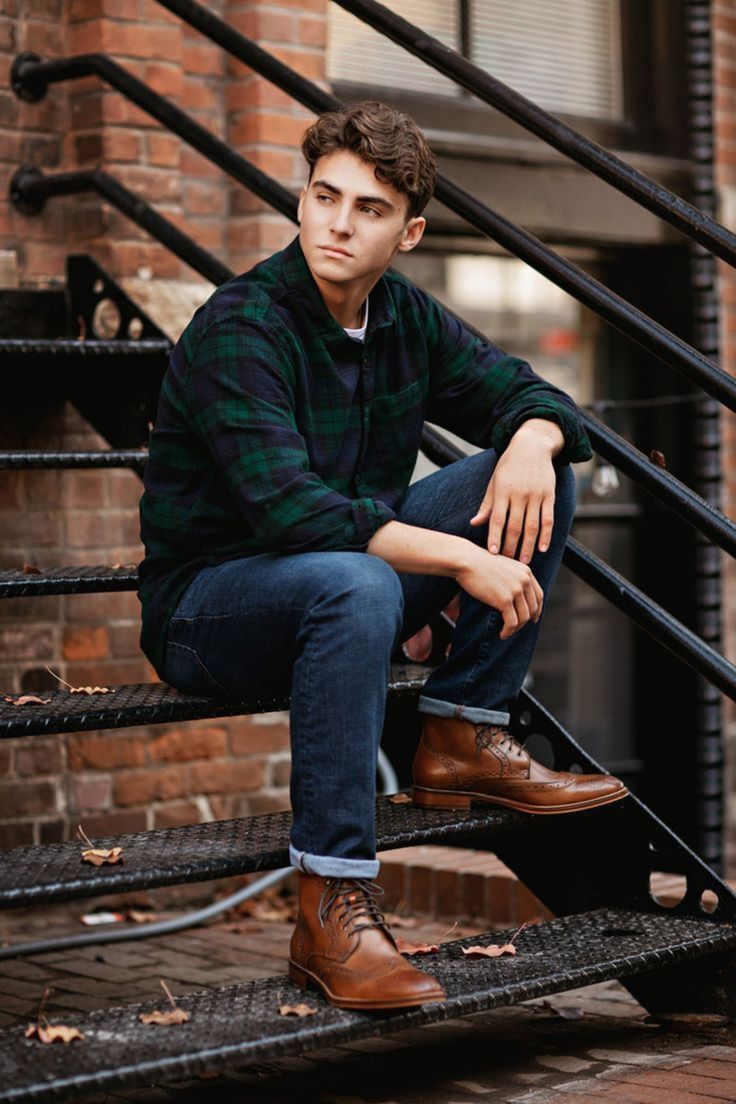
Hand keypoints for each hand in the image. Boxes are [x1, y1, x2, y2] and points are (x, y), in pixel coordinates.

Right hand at [455, 545, 543, 638]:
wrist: (466, 560)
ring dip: (516, 628)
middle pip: (532, 608)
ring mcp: (516, 590)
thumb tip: (515, 596)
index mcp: (526, 572)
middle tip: (515, 627)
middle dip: (525, 621)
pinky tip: (502, 634)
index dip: (537, 610)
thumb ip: (513, 578)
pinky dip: (508, 631)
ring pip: (523, 617)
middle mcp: (524, 580)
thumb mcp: (503, 567)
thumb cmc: (479, 564)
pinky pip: (512, 622)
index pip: (539, 596)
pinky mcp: (505, 600)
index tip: (532, 619)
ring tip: (506, 632)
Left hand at [470, 420, 563, 563]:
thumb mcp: (494, 482)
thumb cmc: (508, 466)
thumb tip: (474, 524)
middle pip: (515, 526)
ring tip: (524, 561)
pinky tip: (542, 548)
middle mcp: (519, 494)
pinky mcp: (549, 495)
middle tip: (507, 564)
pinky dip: (546, 535)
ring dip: (528, 546)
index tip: (492, 553)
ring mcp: (536, 495)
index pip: (497, 519)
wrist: (532, 445)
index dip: (494, 536)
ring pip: (532, 526)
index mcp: (502, 491)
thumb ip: (487, 504)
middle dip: (511, 546)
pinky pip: (548, 518)